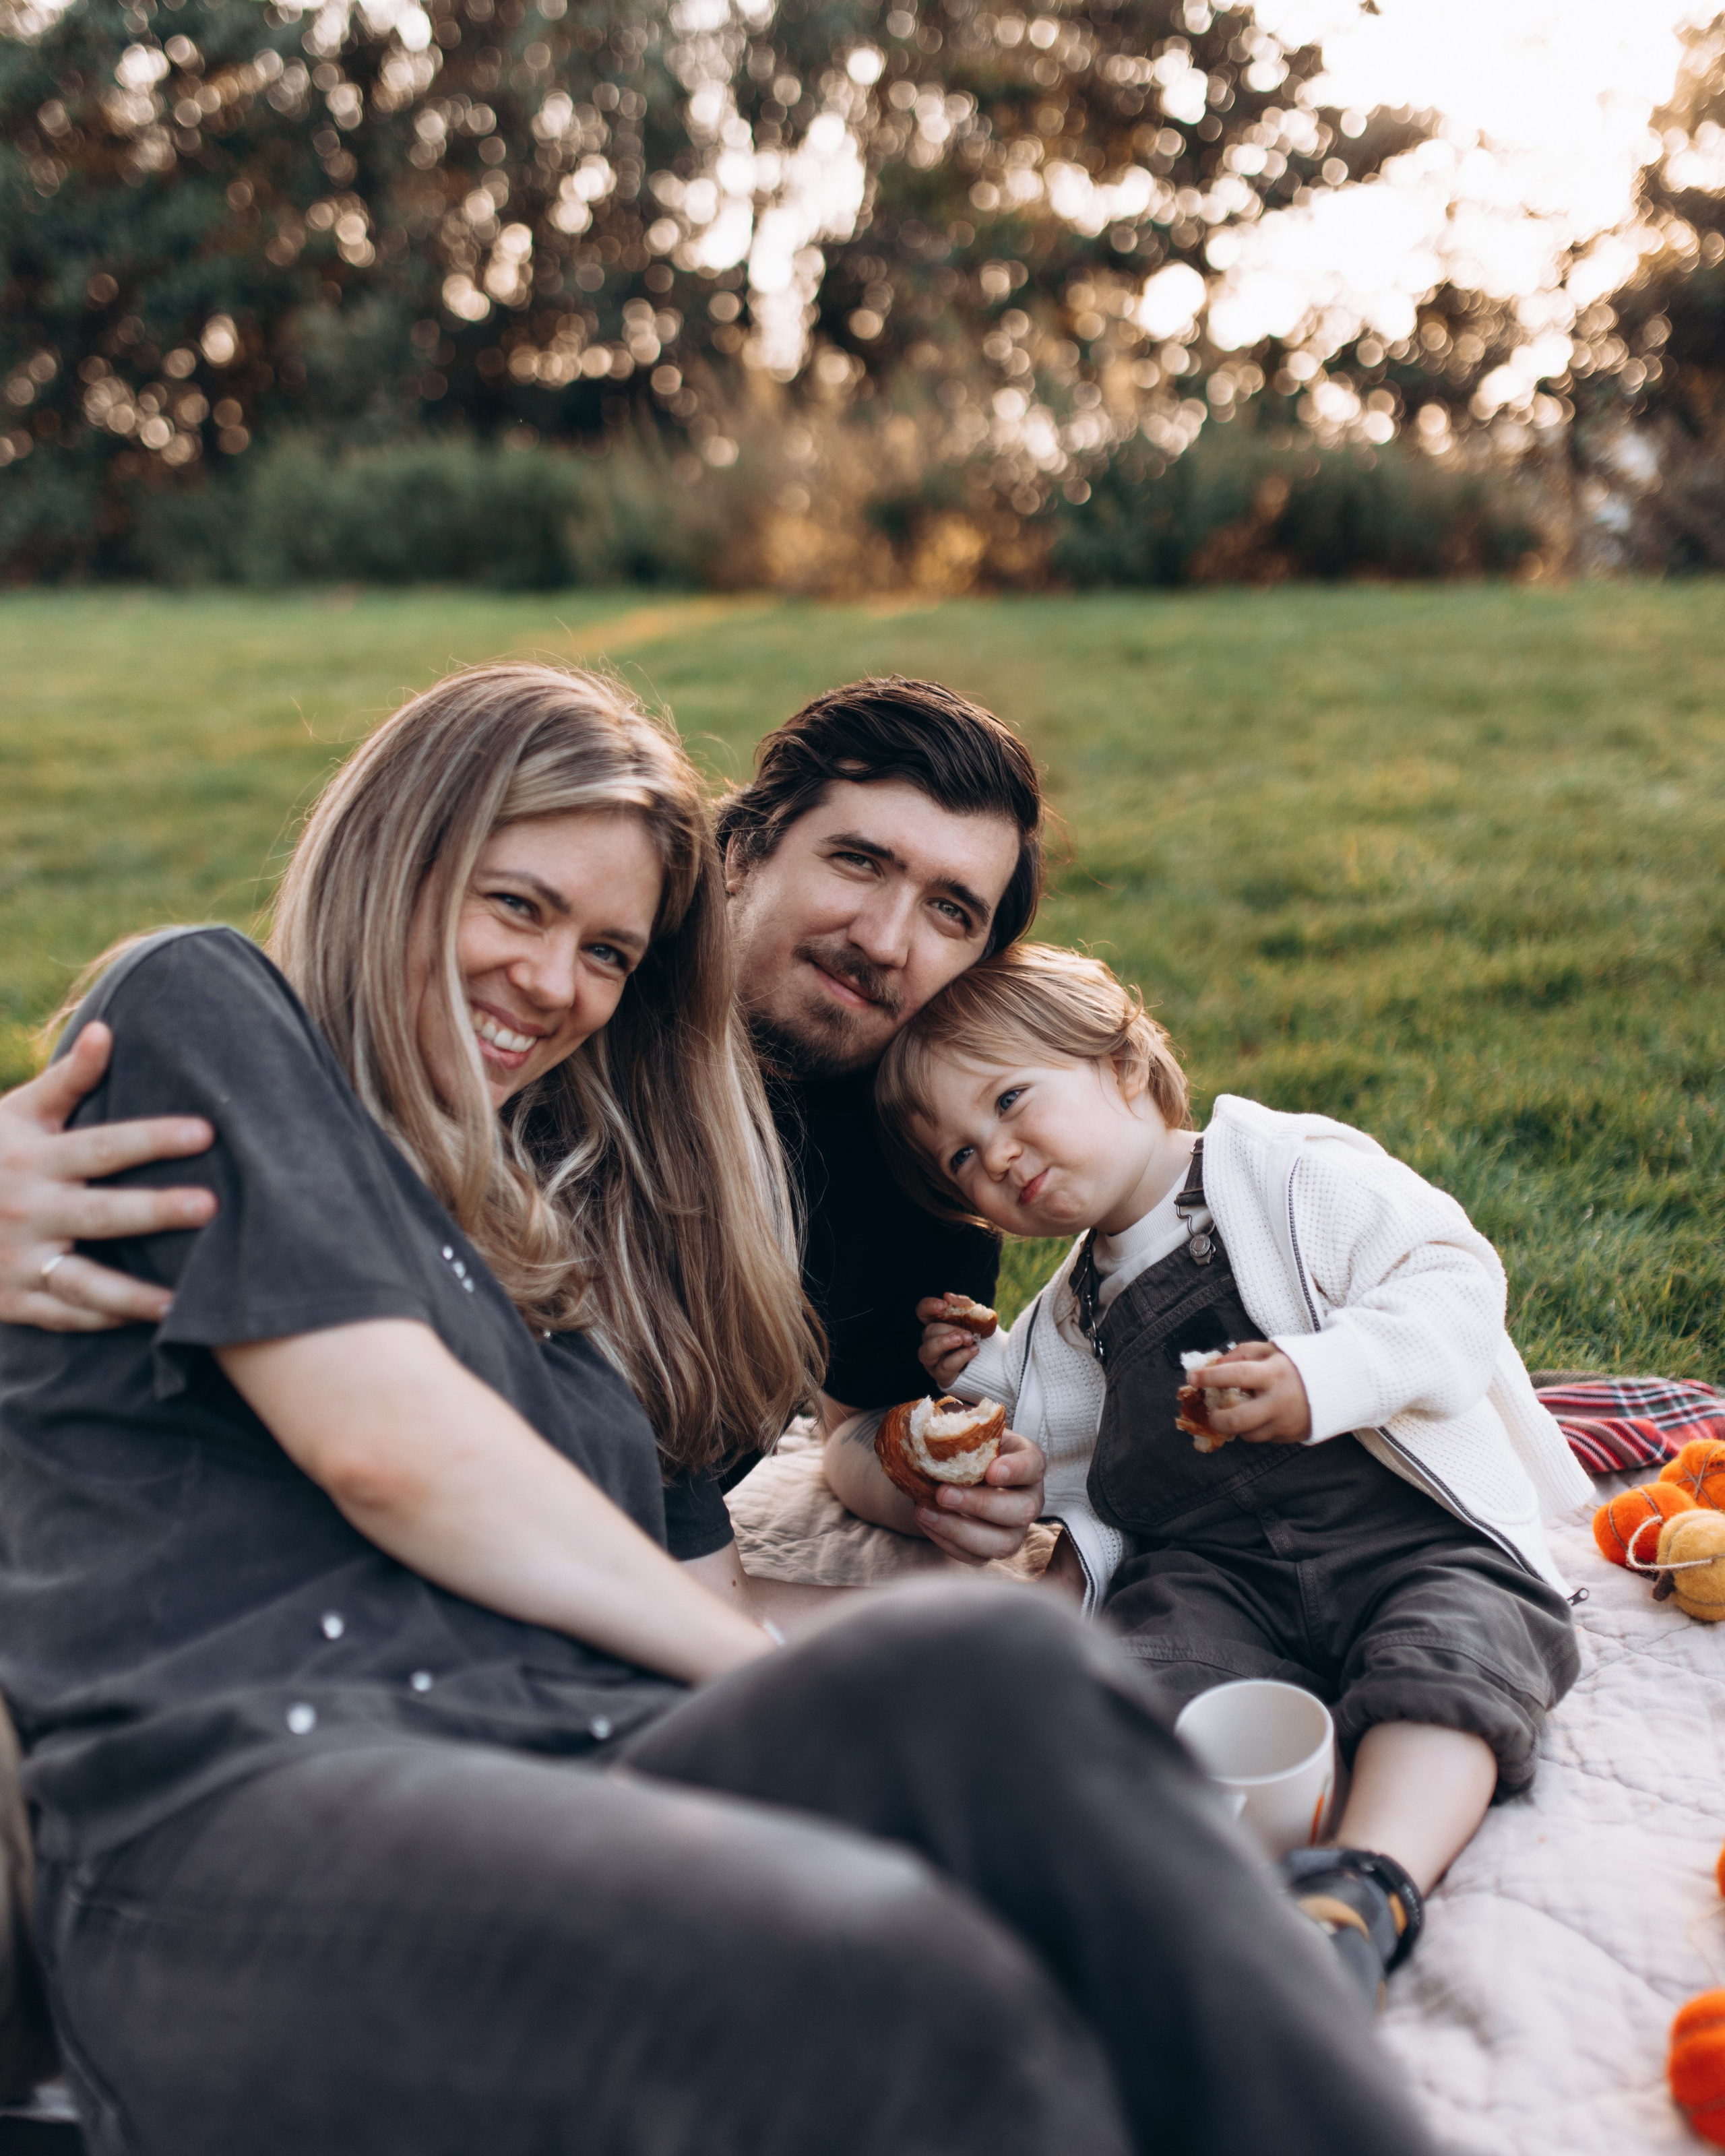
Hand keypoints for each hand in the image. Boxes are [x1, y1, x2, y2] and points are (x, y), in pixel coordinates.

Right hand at [0, 1023, 215, 1331]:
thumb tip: (107, 1029)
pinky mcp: (15, 1301)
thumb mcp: (16, 1115)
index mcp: (33, 1160)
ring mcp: (19, 1261)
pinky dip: (105, 1320)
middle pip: (100, 1213)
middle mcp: (27, 1211)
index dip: (152, 1137)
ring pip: (83, 1282)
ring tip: (186, 1300)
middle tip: (211, 1205)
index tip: (207, 1130)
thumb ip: (66, 1079)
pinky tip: (155, 1323)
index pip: (102, 1146)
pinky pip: (66, 1315)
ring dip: (134, 1293)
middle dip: (154, 1210)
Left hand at [913, 1427, 1046, 1564]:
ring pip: (1003, 1544)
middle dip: (980, 1504)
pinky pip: (976, 1557)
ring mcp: (1015, 1530)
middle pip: (1022, 1511)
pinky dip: (947, 1542)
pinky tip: (926, 1520)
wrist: (959, 1473)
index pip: (1032, 1466)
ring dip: (960, 1530)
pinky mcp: (993, 1550)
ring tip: (925, 1511)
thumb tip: (931, 1430)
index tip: (991, 1470)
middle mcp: (1030, 1500)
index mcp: (1029, 1464)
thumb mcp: (969, 1432)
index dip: (1015, 1470)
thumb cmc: (968, 1448)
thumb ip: (959, 1430)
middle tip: (943, 1493)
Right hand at [915, 1295, 980, 1391]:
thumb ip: (963, 1305)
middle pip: (928, 1332)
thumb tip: (947, 1296)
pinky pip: (944, 1368)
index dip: (928, 1307)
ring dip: (945, 1343)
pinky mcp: (943, 1377)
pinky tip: (974, 1351)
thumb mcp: (976, 1317)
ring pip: (927, 1351)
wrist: (998, 1360)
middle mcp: (931, 1342)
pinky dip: (960, 1357)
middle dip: (948, 1330)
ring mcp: (934, 1361)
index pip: (922, 1312)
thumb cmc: (981, 1336)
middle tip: (968, 1333)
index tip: (944, 1305)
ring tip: (966, 1340)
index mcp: (937, 1325)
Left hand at [1201, 1341, 1311, 1444]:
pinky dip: (1259, 1428)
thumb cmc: (1299, 1364)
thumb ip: (1243, 1353)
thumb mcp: (1273, 1350)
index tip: (1193, 1378)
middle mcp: (1279, 1402)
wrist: (1340, 1384)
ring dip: (1239, 1426)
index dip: (1210, 1377)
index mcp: (1274, 1374)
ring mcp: (1286, 1423)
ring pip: (1249, 1435)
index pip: (1235, 1375)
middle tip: (1211, 1413)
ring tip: (1243, 1411)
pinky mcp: (1292, 1437)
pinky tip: (1263, 1416)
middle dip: (1217, 1420)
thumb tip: (1216, 1364)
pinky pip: (1266, 1438)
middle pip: (1237, 1420)